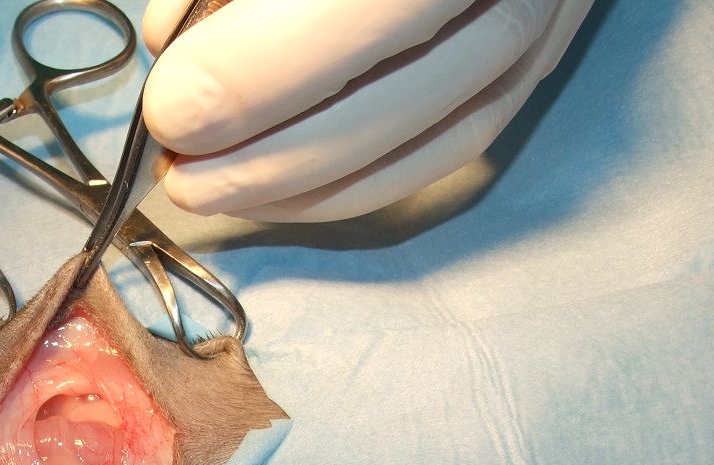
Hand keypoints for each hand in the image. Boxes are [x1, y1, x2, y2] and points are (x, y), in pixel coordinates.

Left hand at [142, 0, 593, 221]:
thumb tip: (172, 40)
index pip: (361, 10)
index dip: (257, 76)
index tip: (172, 112)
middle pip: (396, 89)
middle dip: (269, 151)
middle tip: (177, 171)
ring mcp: (542, 25)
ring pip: (426, 135)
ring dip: (305, 185)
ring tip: (209, 193)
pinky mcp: (536, 67)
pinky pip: (450, 151)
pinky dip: (359, 187)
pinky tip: (281, 197)